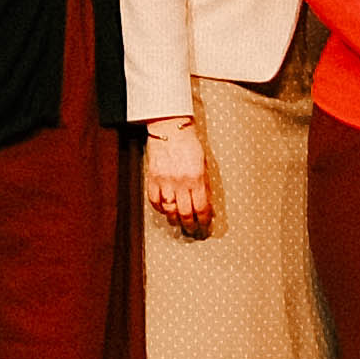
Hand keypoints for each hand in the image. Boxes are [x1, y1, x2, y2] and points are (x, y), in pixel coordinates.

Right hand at [140, 111, 216, 237]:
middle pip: (185, 213)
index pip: (201, 208)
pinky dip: (159, 208)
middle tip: (193, 230)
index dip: (204, 220)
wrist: (170, 128)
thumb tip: (207, 203)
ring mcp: (165, 181)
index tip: (205, 224)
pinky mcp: (152, 178)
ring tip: (178, 222)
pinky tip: (164, 209)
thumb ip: (204, 184)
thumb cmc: (189, 143)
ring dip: (175, 219)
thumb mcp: (204, 163)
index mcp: (196, 178)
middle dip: (190, 225)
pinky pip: (155, 200)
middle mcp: (180, 182)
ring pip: (169, 210)